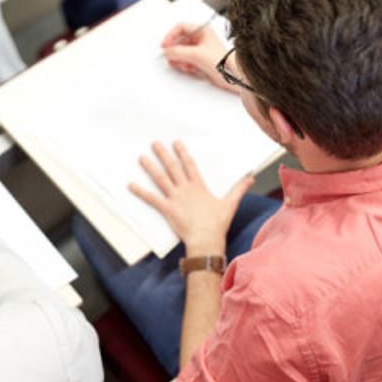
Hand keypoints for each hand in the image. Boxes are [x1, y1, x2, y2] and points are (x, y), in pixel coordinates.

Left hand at [128, 141, 253, 254]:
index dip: (182, 153)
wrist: (206, 239)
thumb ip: (239, 189)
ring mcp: (175, 198)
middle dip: (163, 154)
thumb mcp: (230, 204)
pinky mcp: (167, 209)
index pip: (189, 165)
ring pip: (160, 179)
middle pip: (172, 168)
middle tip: (154, 143)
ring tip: (141, 158)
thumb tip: (251, 179)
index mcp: (198, 187)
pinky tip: (131, 185)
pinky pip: (152, 199)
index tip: (176, 142)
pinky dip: (140, 192)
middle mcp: (185, 189)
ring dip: (150, 168)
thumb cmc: (217, 223)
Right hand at [161, 23, 239, 93]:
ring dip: (179, 58)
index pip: (181, 27)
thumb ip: (178, 52)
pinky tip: (189, 68)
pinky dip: (185, 64)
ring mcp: (201, 50)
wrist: (232, 76)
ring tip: (180, 64)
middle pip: (180, 40)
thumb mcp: (196, 54)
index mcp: (203, 30)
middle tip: (169, 56)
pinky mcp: (201, 60)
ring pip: (182, 51)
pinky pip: (187, 60)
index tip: (165, 45)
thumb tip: (167, 51)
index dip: (171, 35)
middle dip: (174, 49)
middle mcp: (201, 38)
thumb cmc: (223, 61)